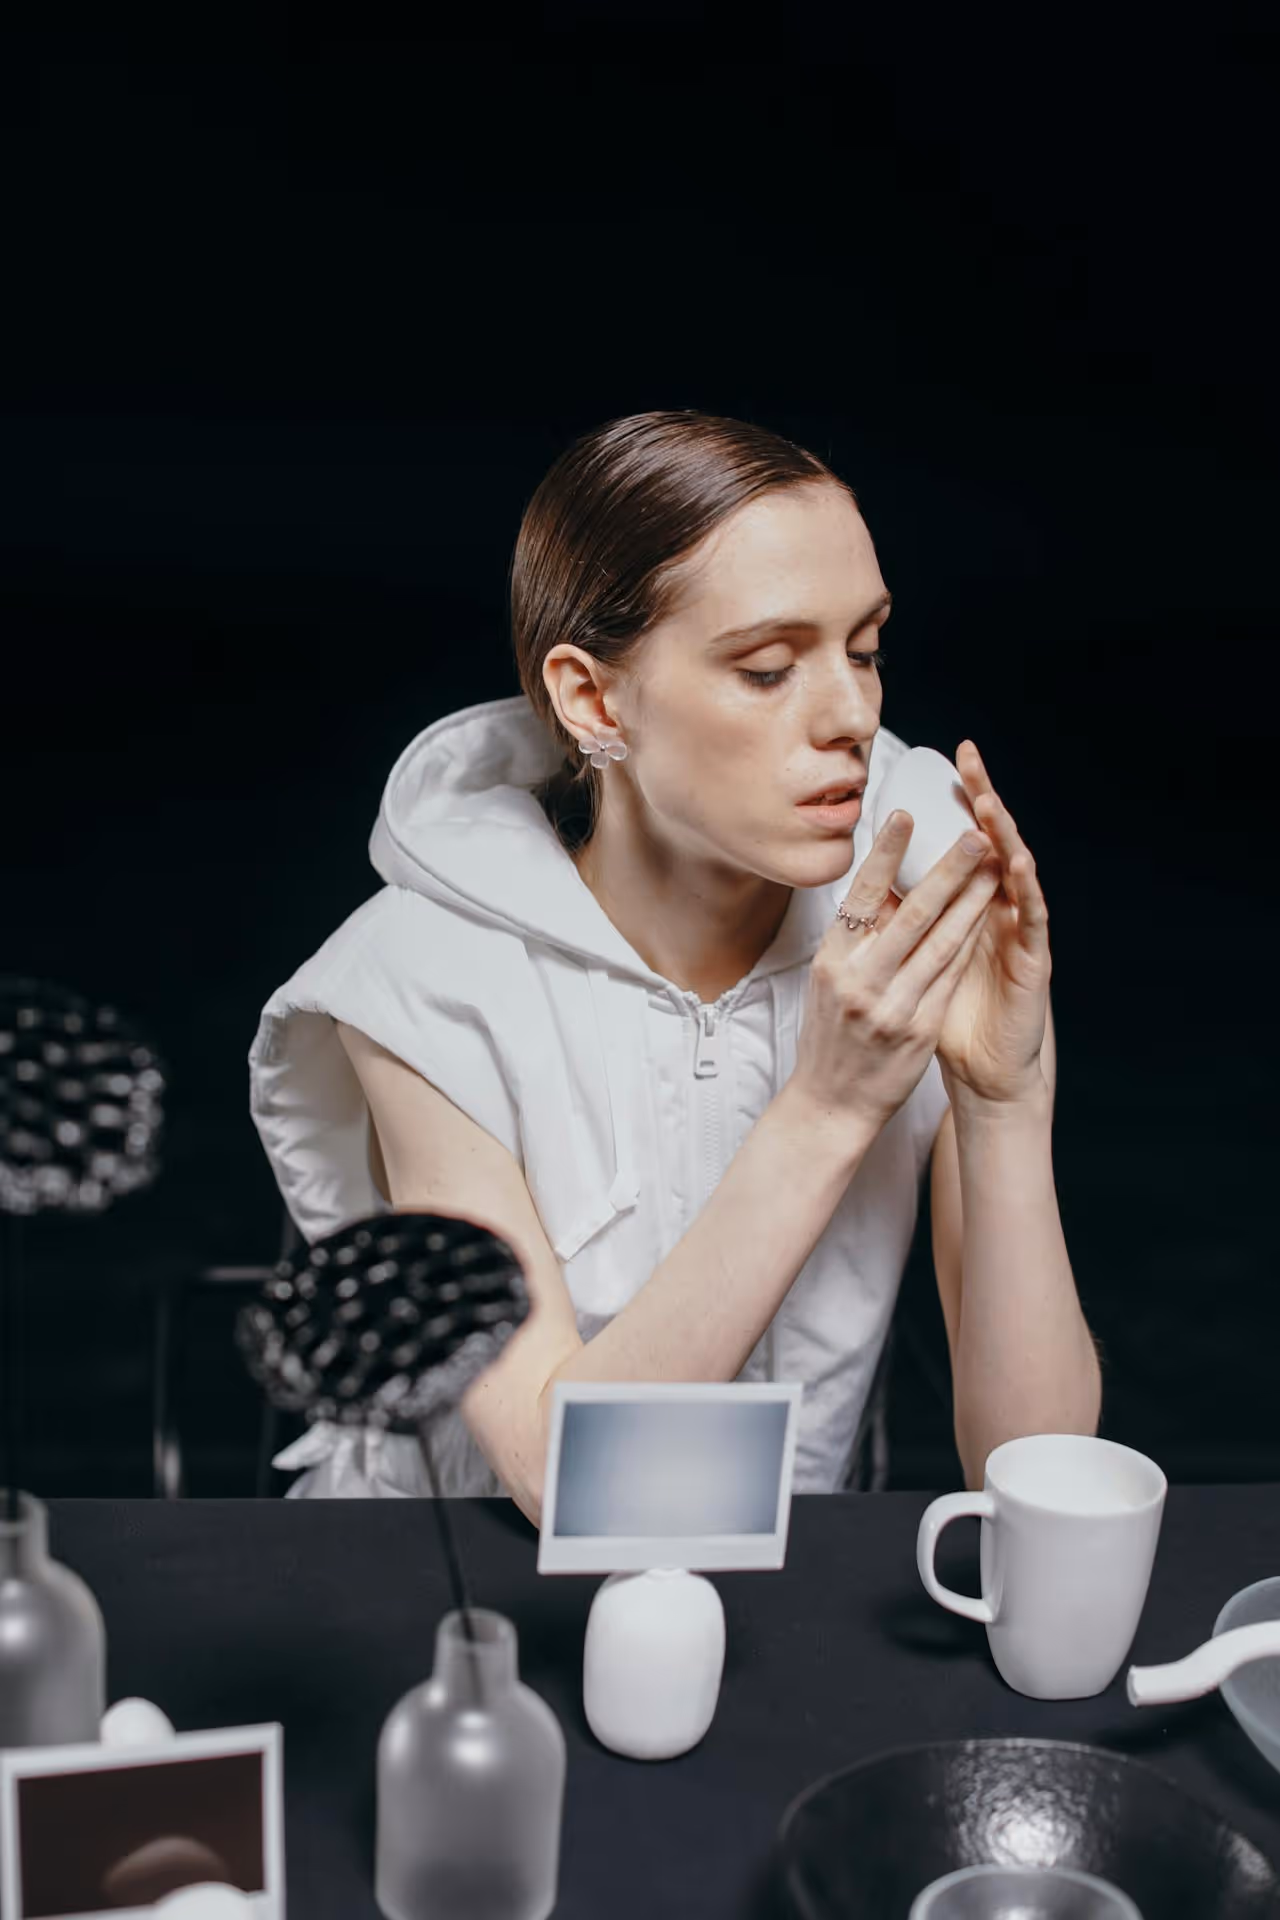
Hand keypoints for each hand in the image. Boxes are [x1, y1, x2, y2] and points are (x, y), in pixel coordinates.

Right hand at [791, 807, 1002, 1136]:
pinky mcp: (919, 1030)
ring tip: (994, 869)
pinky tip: (989, 920)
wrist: (830, 1105)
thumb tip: (875, 890)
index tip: (906, 814)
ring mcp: (891, 1007)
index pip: (861, 897)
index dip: (885, 854)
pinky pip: (950, 978)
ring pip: (941, 943)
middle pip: (911, 914)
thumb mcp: (826, 984)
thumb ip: (852, 942)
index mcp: (831, 962)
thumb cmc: (829, 1038)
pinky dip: (970, 944)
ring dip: (973, 902)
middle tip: (974, 835)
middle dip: (948, 870)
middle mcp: (859, 981)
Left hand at [933, 741, 1051, 1104]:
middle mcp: (996, 913)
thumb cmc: (947, 1021)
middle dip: (978, 800)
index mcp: (966, 910)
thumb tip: (866, 894)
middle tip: (968, 757)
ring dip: (1003, 834)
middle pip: (987, 845)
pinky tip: (1017, 861)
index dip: (950, 807)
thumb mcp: (913, 968)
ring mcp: (1019, 934)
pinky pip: (1033, 918)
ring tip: (988, 801)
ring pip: (1015, 872)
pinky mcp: (1036, 961)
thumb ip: (901, 930)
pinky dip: (1026, 888)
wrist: (984, 1074)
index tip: (934, 764)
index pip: (958, 846)